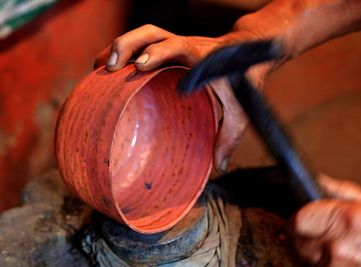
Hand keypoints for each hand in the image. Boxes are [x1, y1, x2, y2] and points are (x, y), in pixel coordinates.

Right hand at [95, 24, 274, 173]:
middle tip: (112, 68)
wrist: (246, 53)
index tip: (140, 66)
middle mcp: (187, 45)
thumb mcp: (240, 111)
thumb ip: (229, 137)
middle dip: (129, 45)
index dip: (160, 53)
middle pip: (155, 33)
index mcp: (204, 58)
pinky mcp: (170, 45)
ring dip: (122, 45)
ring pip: (146, 33)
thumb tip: (219, 167)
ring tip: (101, 67)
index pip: (180, 47)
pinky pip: (143, 40)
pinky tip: (107, 66)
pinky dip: (124, 49)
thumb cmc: (243, 83)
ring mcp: (177, 43)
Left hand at [293, 175, 360, 265]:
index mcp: (347, 219)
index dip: (301, 217)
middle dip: (303, 233)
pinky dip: (320, 263)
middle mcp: (336, 244)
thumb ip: (344, 191)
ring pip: (303, 255)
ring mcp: (333, 266)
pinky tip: (338, 258)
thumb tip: (320, 179)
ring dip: (312, 250)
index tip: (305, 217)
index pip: (299, 218)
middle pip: (296, 238)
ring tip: (335, 246)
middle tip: (319, 231)